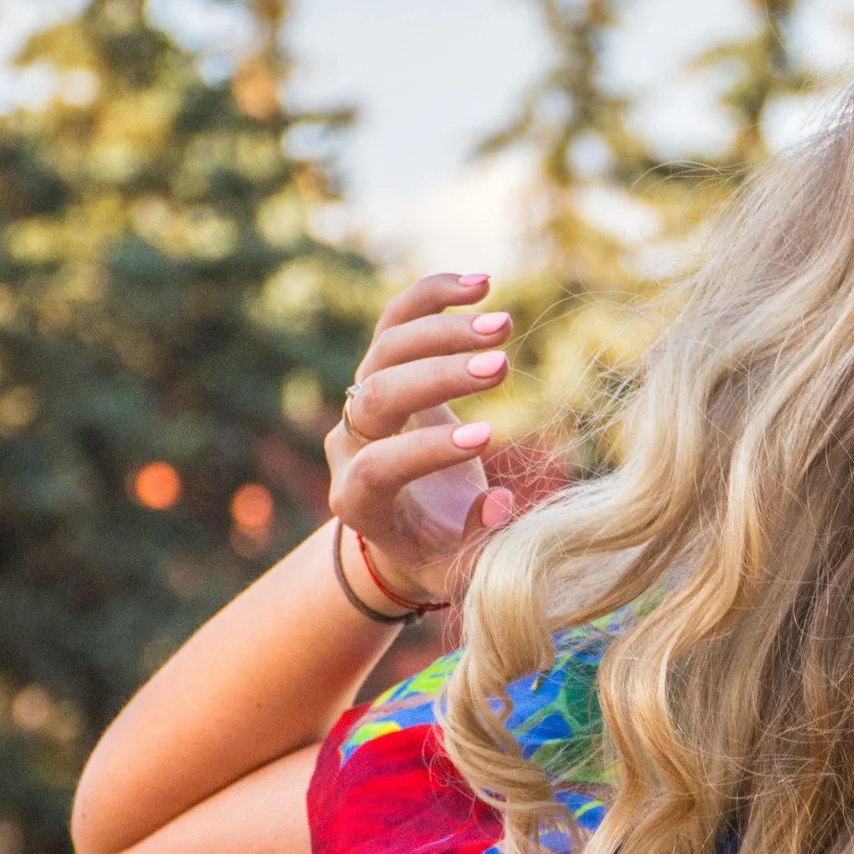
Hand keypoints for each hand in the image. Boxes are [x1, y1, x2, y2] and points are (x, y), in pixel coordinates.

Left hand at [325, 272, 517, 605]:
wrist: (408, 526)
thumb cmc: (438, 554)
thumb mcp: (458, 570)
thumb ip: (478, 544)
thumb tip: (498, 502)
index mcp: (359, 500)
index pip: (378, 465)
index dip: (427, 450)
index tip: (488, 437)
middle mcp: (350, 442)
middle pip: (376, 393)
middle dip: (437, 376)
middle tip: (502, 367)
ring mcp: (363, 399)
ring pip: (387, 348)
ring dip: (443, 330)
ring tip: (503, 325)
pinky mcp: (386, 367)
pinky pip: (398, 320)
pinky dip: (434, 296)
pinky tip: (482, 283)